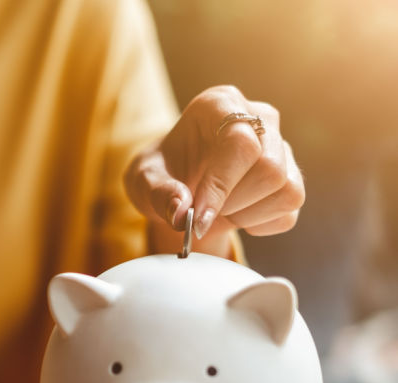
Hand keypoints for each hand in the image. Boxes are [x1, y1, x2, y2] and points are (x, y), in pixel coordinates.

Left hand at [124, 85, 304, 255]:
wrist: (178, 189)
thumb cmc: (162, 175)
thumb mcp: (143, 182)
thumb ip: (158, 193)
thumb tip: (181, 213)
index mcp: (220, 104)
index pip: (240, 142)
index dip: (222, 185)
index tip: (198, 217)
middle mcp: (259, 118)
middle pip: (270, 168)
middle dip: (232, 202)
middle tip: (202, 209)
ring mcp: (281, 147)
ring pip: (287, 190)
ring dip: (246, 214)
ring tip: (219, 209)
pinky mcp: (291, 178)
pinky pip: (289, 212)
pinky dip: (259, 225)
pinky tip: (236, 215)